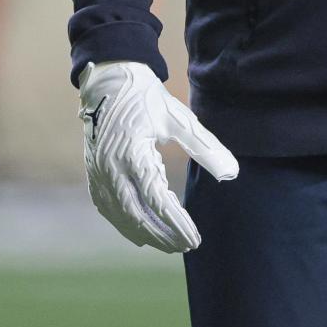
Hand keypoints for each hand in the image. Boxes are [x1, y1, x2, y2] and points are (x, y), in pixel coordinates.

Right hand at [78, 59, 238, 252]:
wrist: (110, 81)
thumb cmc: (147, 98)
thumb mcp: (179, 119)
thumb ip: (205, 147)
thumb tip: (232, 172)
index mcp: (132, 155)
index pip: (157, 201)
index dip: (177, 223)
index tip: (195, 238)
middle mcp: (110, 170)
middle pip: (137, 216)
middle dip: (163, 236)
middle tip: (186, 245)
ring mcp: (98, 174)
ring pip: (121, 216)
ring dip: (146, 234)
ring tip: (170, 244)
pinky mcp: (94, 174)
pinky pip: (109, 209)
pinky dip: (126, 224)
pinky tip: (142, 233)